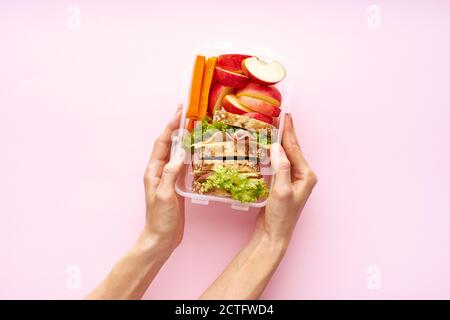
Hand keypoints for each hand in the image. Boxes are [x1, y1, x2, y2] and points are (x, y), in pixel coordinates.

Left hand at [142, 106, 185, 251]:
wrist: (161, 238)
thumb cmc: (160, 218)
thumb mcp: (164, 195)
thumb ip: (170, 173)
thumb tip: (181, 153)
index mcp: (153, 170)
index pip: (162, 143)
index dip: (170, 126)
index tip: (180, 112)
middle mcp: (160, 170)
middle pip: (169, 143)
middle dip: (177, 127)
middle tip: (188, 112)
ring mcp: (168, 177)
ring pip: (177, 152)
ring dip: (184, 138)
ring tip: (195, 125)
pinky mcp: (177, 184)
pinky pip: (184, 164)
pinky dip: (190, 154)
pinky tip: (198, 150)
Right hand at [256, 113, 316, 248]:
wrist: (273, 234)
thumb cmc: (280, 216)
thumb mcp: (281, 191)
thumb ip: (281, 168)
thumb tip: (276, 147)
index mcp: (306, 175)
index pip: (295, 148)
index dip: (289, 131)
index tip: (286, 115)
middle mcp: (302, 175)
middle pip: (292, 149)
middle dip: (285, 133)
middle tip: (278, 116)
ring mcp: (293, 180)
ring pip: (285, 155)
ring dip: (279, 142)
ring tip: (272, 127)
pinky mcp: (283, 183)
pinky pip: (279, 163)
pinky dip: (273, 153)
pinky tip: (267, 147)